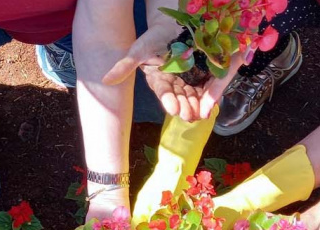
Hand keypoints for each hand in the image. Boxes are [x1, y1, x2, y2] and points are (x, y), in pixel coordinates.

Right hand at [103, 23, 243, 121]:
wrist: (172, 23)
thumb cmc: (153, 37)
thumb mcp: (138, 50)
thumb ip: (125, 65)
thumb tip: (105, 80)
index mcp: (159, 80)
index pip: (164, 92)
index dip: (169, 101)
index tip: (174, 110)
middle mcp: (173, 82)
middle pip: (180, 97)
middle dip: (185, 106)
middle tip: (191, 116)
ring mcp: (187, 78)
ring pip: (193, 94)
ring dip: (198, 105)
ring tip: (202, 114)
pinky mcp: (201, 73)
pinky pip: (206, 85)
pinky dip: (209, 95)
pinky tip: (214, 103)